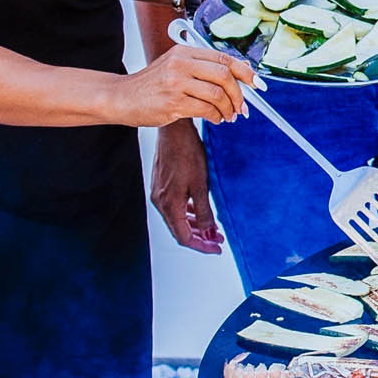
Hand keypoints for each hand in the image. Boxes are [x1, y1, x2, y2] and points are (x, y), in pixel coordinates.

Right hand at [111, 43, 254, 127]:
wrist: (122, 97)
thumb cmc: (153, 84)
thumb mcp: (176, 66)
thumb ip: (203, 68)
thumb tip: (240, 76)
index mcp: (184, 52)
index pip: (224, 58)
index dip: (246, 72)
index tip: (257, 84)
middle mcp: (181, 64)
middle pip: (225, 76)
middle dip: (239, 94)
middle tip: (243, 107)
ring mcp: (176, 83)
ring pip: (218, 95)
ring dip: (229, 109)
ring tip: (228, 116)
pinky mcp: (173, 103)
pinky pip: (206, 110)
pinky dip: (216, 116)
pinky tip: (216, 119)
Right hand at [151, 121, 222, 252]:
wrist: (174, 130)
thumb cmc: (186, 152)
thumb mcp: (201, 185)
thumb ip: (205, 211)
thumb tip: (209, 232)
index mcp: (169, 205)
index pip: (184, 237)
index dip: (201, 246)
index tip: (216, 248)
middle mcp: (160, 202)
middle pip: (180, 230)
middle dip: (201, 237)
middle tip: (218, 239)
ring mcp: (160, 194)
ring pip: (178, 218)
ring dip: (196, 225)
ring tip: (213, 227)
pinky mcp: (162, 185)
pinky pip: (176, 206)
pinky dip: (189, 212)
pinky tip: (200, 211)